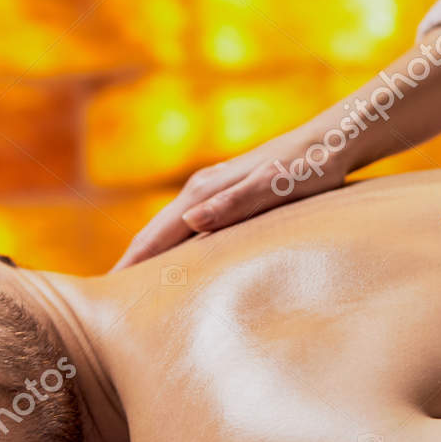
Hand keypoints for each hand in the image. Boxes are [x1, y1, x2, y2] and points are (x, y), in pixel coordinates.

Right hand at [111, 130, 351, 268]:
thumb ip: (234, 204)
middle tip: (109, 301)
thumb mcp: (274, 186)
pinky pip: (190, 228)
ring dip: (151, 256)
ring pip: (171, 229)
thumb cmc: (308, 167)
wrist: (333, 141)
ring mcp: (214, 191)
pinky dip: (174, 247)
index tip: (108, 292)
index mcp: (205, 190)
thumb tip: (191, 222)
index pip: (157, 234)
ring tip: (134, 289)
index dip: (132, 264)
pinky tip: (179, 262)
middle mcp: (202, 189)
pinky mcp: (230, 195)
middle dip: (131, 264)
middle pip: (155, 232)